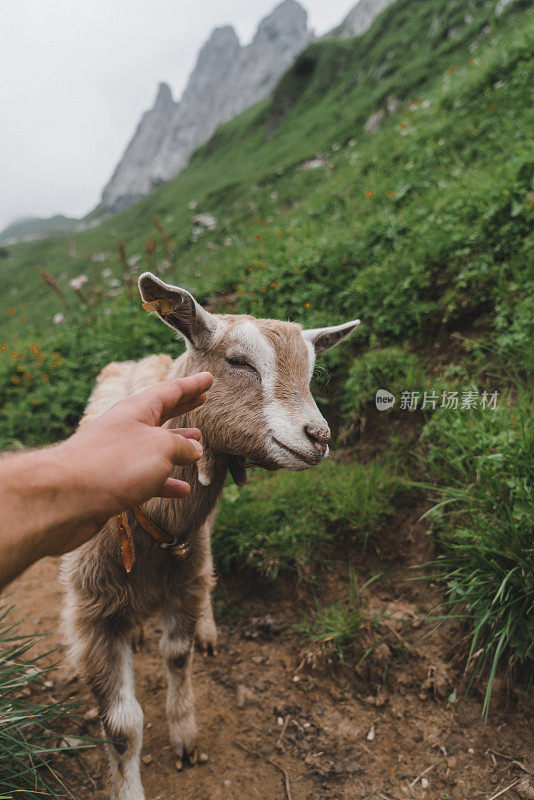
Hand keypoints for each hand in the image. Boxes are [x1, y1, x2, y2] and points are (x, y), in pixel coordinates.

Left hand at [59, 372, 213, 519]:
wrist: (66, 498)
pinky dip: (165, 482)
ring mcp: (118, 455)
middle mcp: (126, 428)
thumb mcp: (160, 448)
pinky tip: (182, 490)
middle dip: (183, 407)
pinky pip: (146, 478)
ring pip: (155, 447)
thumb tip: (194, 449)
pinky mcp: (113, 482)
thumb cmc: (115, 464)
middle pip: (161, 413)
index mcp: (136, 410)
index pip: (170, 391)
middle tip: (202, 399)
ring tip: (199, 447)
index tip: (209, 378)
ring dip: (177, 446)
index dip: (192, 386)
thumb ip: (182, 446)